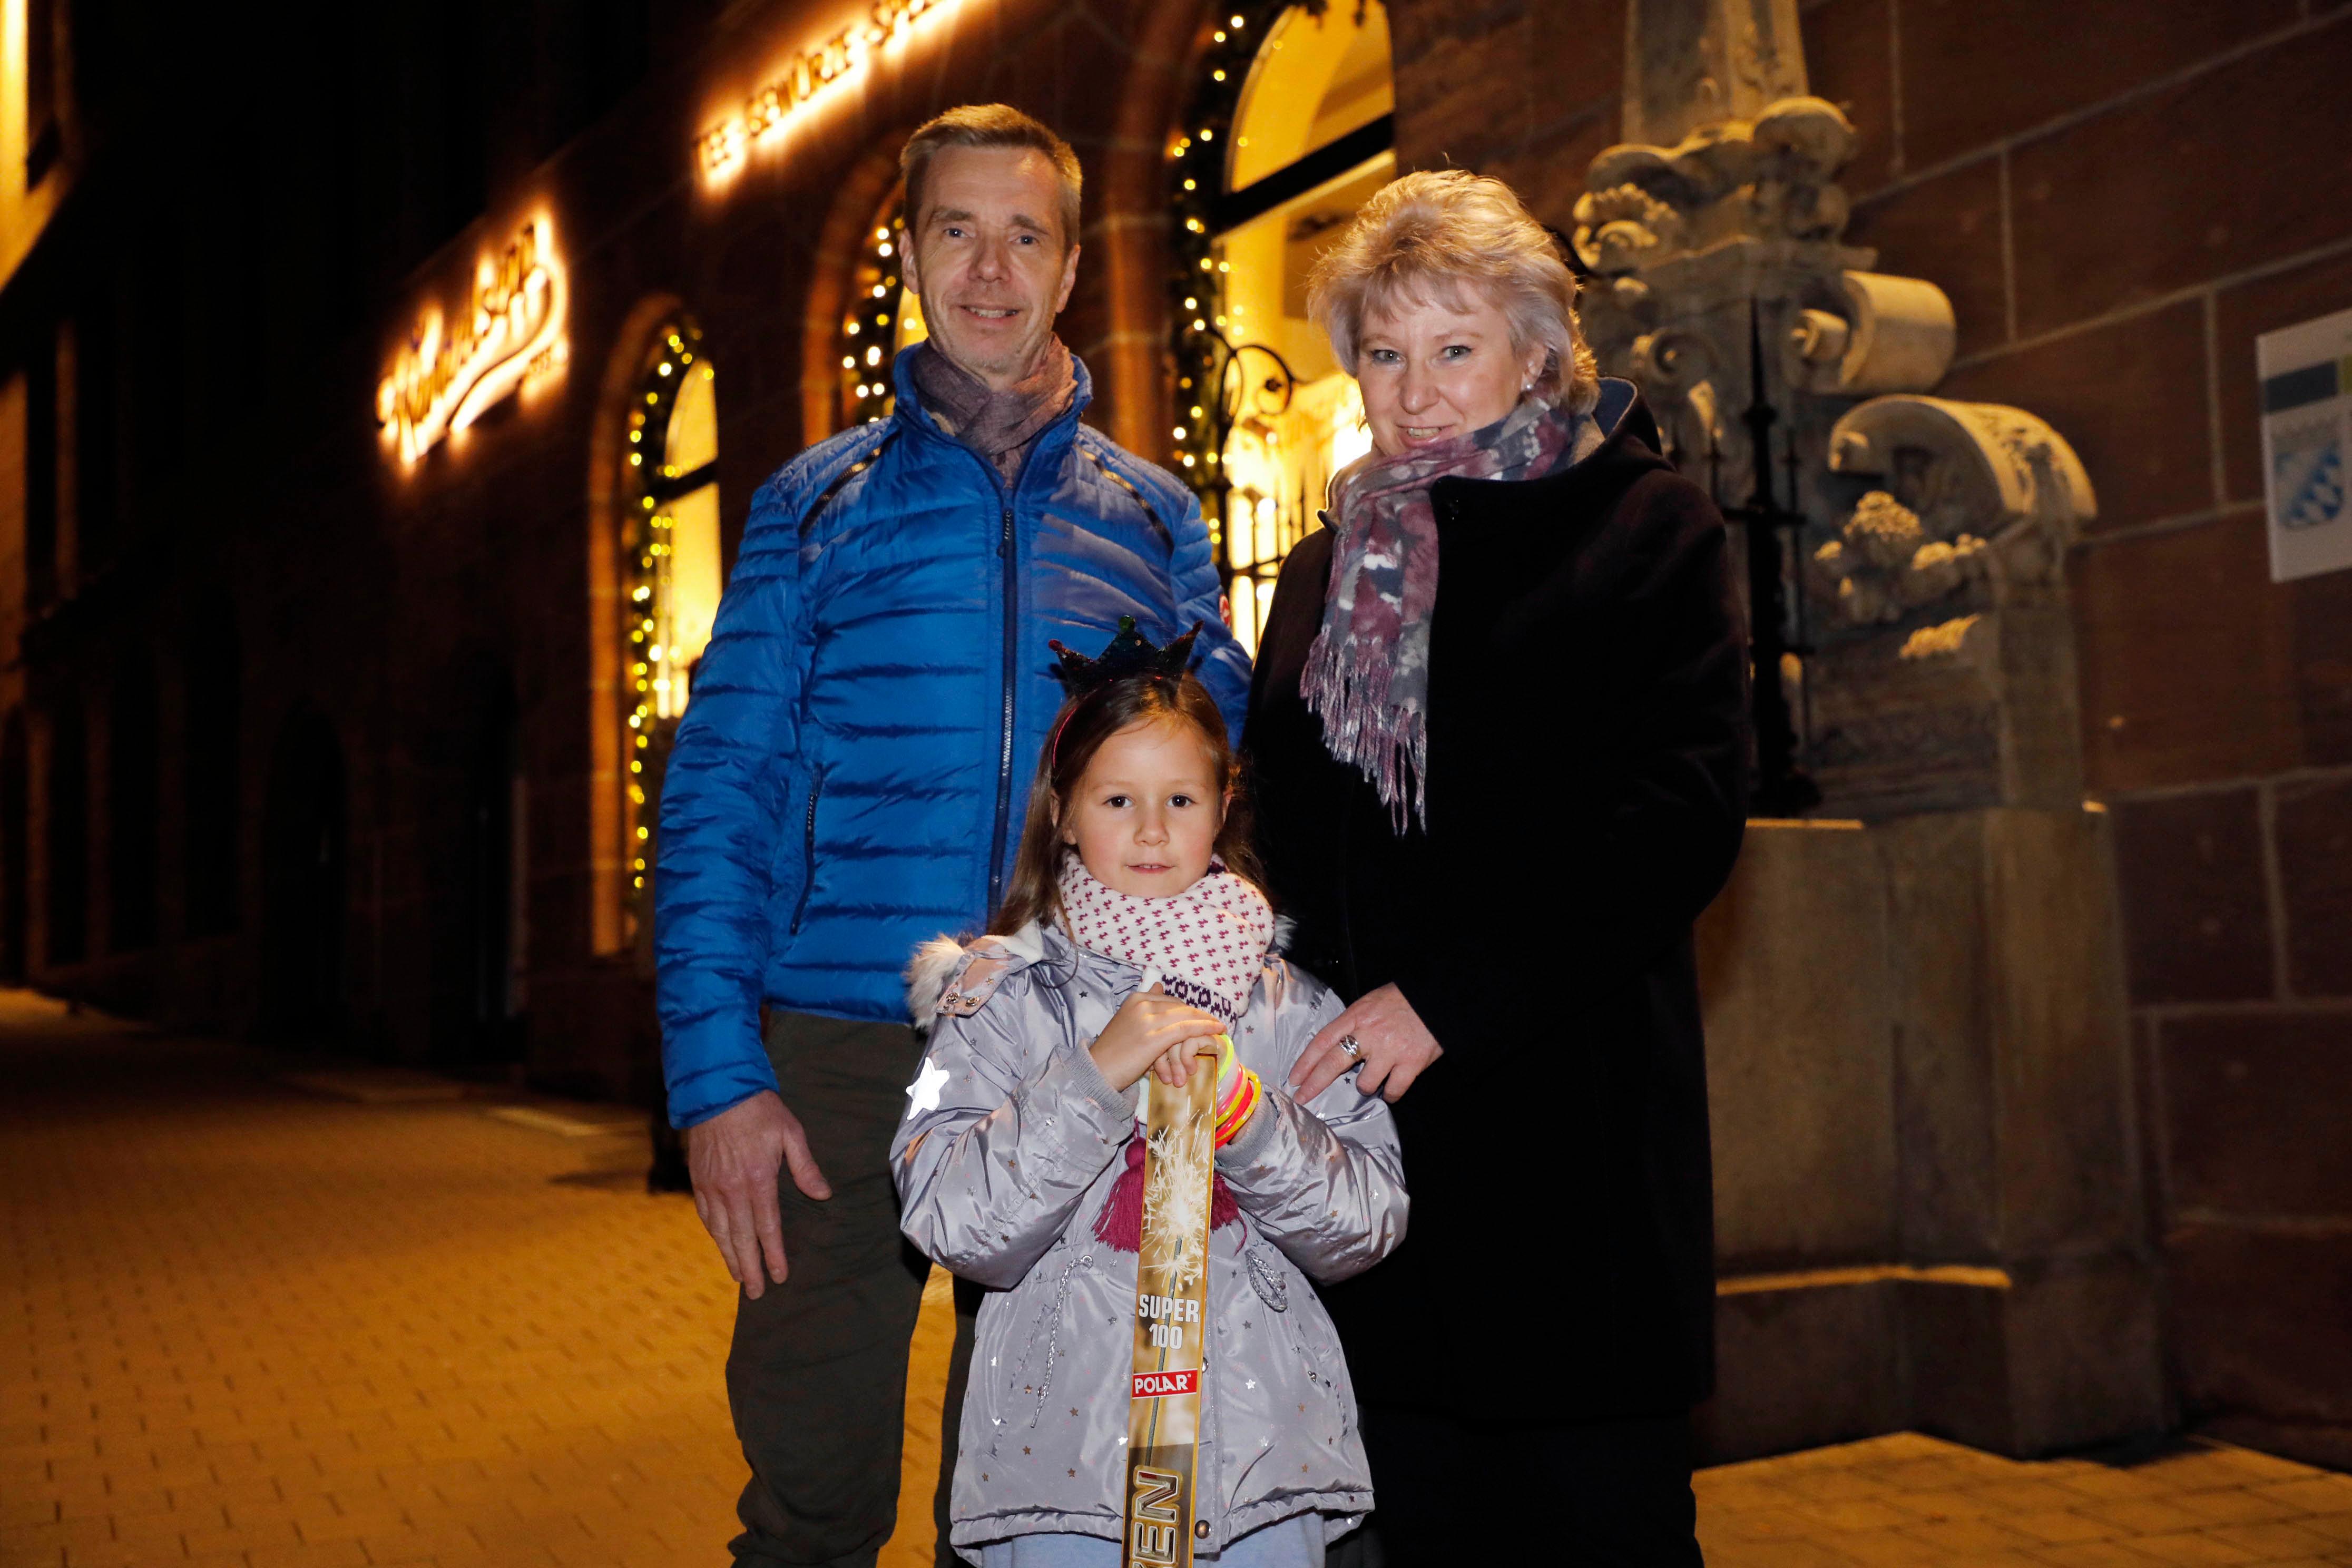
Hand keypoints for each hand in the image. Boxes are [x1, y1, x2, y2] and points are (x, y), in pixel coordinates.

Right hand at [686, 1090, 830, 1297]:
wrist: (716, 1090)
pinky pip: (705, 1216)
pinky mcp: (698, 1181)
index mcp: (758, 1179)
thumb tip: (823, 1195)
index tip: (779, 1277)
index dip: (773, 1255)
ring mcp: (711, 1187)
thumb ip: (805, 1167)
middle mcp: (732, 1189)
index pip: (767, 1228)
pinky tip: (720, 1245)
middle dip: (749, 1268)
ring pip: (720, 1232)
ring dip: (729, 1257)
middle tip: (755, 1293)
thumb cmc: (759, 1110)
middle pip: (741, 1238)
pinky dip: (714, 1236)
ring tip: (738, 1277)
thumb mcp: (790, 1133)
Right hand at [1090, 984, 1225, 1092]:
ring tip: (1219, 1027)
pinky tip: (1216, 1031)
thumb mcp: (1129, 1021)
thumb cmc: (1113, 1052)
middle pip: (1180, 1006)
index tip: (1202, 1017)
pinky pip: (1186, 1029)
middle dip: (1199, 1015)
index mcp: (1136, 998)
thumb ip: (1146, 1004)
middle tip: (1215, 1023)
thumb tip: (1158, 985)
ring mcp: (1148, 1019)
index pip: (1171, 1000)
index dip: (1189, 1009)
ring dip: (1206, 1021)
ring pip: (1186, 1016)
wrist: (1097, 1071)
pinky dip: (1204, 1028)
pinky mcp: (1154, 1037)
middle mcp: (1142, 1004)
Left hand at [1289, 983, 1443, 1103]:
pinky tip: (1390, 1089)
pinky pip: (1393, 1090)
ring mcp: (1390, 1050)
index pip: (1323, 1040)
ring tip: (1372, 1078)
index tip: (1294, 1077)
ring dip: (1365, 1086)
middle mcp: (1370, 1034)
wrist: (1439, 998)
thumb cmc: (1403, 1000)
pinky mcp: (1411, 1063)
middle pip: (1334, 1062)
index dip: (1305, 1061)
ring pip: (1365, 1083)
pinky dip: (1390, 1094)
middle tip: (1302, 1098)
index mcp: (1357, 1016)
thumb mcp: (1371, 1003)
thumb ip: (1353, 1024)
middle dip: (1315, 1083)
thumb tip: (1335, 1046)